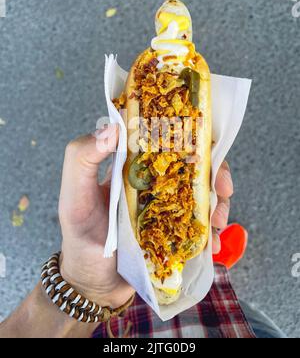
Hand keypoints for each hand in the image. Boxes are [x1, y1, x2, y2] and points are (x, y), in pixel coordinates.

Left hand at [58, 123, 231, 307]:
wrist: (94, 284)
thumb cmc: (81, 239)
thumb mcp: (73, 198)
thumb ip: (81, 159)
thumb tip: (112, 129)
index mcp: (131, 165)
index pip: (163, 140)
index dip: (189, 138)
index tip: (204, 148)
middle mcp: (151, 182)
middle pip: (191, 165)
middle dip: (214, 173)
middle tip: (223, 189)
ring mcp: (165, 206)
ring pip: (201, 193)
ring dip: (217, 202)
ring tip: (218, 223)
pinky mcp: (174, 229)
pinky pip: (200, 222)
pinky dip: (212, 230)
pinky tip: (214, 242)